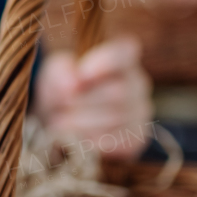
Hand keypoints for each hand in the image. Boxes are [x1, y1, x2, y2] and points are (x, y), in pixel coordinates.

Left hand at [33, 37, 152, 158]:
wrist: (60, 121)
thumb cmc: (61, 89)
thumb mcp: (55, 73)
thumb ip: (61, 72)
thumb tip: (74, 84)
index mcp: (122, 58)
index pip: (124, 54)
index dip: (105, 63)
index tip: (81, 74)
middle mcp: (139, 83)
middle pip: (117, 92)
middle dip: (81, 101)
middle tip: (62, 104)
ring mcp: (141, 113)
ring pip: (114, 120)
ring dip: (80, 123)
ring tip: (63, 120)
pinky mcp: (135, 140)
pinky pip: (114, 142)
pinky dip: (88, 141)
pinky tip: (76, 135)